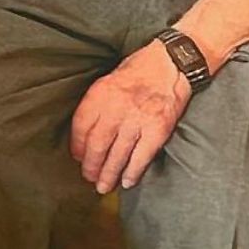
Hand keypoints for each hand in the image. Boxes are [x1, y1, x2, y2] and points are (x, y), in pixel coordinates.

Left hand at [68, 42, 192, 193]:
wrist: (171, 62)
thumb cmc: (137, 72)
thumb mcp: (107, 81)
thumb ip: (95, 106)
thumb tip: (83, 136)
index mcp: (100, 94)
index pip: (81, 126)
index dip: (77, 146)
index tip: (77, 157)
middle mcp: (116, 107)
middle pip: (97, 144)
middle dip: (91, 166)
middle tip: (88, 178)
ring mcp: (138, 119)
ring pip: (118, 154)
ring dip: (109, 173)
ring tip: (103, 186)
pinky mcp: (158, 128)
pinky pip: (142, 155)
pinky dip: (134, 171)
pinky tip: (127, 182)